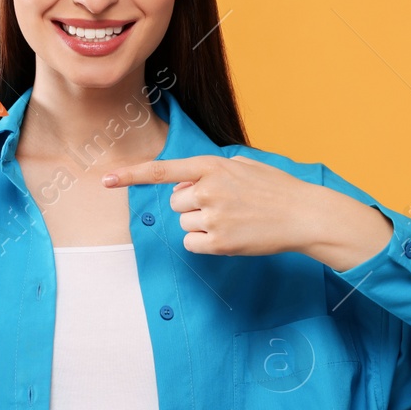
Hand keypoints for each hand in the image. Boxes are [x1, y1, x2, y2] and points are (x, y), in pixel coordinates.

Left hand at [102, 154, 393, 267]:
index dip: (131, 176)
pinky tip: (230, 236)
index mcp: (212, 166)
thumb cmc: (275, 189)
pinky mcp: (220, 243)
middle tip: (225, 206)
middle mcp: (208, 189)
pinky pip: (192, 244)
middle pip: (175, 203)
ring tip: (234, 220)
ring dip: (201, 225)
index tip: (105, 180)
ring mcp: (213, 217)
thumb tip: (185, 181)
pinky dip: (205, 243)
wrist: (305, 214)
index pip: (163, 171)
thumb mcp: (244, 165)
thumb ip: (212, 168)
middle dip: (193, 205)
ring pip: (184, 225)